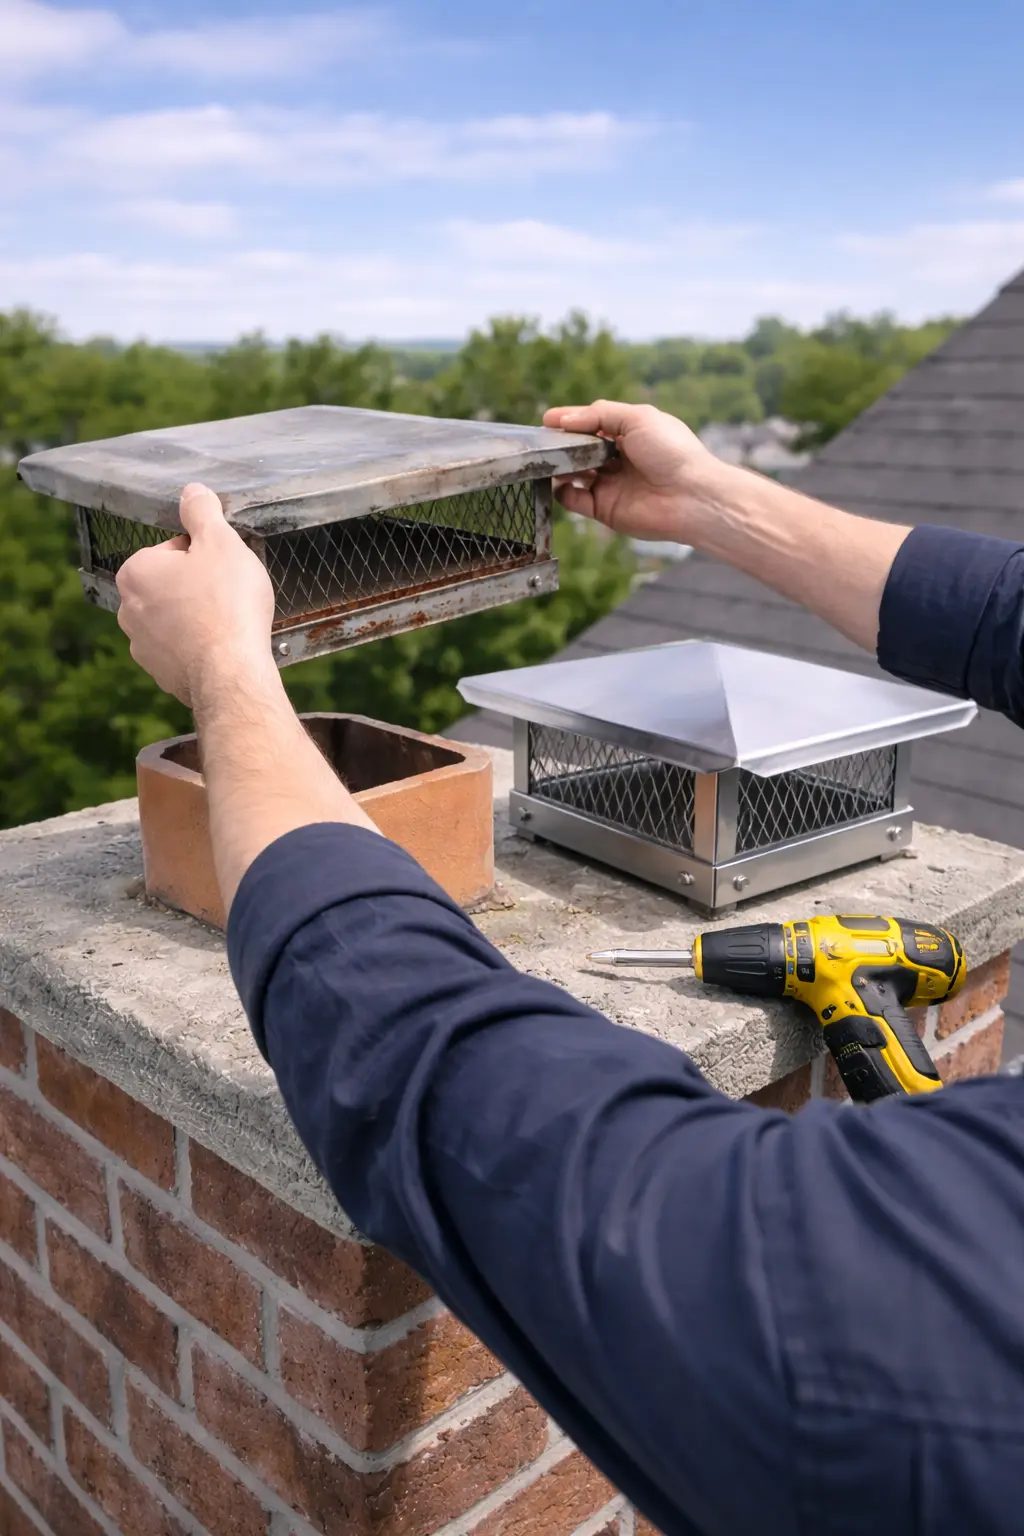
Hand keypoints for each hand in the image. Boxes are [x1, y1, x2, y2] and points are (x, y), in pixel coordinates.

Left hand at [116, 483, 276, 707]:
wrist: (231, 673)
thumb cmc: (226, 605)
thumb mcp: (221, 543)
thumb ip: (202, 511)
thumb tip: (192, 491)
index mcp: (136, 571)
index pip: (174, 549)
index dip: (205, 555)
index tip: (224, 569)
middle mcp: (128, 609)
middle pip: (172, 584)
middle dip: (198, 587)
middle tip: (229, 596)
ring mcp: (142, 645)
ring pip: (175, 618)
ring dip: (198, 618)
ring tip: (228, 624)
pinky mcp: (160, 674)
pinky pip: (181, 650)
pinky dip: (200, 647)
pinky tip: (222, 648)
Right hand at [543, 400, 725, 543]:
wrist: (690, 496)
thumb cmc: (671, 451)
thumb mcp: (637, 418)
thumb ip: (600, 414)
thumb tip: (564, 420)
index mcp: (629, 433)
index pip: (592, 424)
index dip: (570, 420)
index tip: (547, 419)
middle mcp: (618, 459)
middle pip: (580, 449)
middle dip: (561, 444)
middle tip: (543, 441)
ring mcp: (610, 484)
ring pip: (574, 474)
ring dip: (559, 467)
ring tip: (549, 460)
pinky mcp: (605, 509)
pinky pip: (575, 500)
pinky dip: (563, 493)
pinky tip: (560, 484)